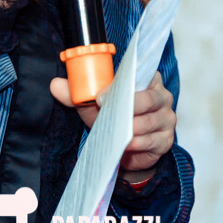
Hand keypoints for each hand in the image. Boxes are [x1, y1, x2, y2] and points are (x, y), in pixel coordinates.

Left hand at [49, 71, 176, 181]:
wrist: (125, 148)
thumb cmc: (113, 117)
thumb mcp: (94, 104)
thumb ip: (76, 93)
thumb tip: (55, 84)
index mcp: (147, 79)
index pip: (139, 74)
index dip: (120, 83)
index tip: (100, 96)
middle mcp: (162, 96)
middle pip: (148, 99)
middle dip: (126, 107)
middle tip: (105, 113)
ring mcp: (167, 119)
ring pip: (148, 122)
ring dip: (128, 128)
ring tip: (113, 132)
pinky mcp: (166, 140)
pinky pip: (151, 141)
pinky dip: (135, 145)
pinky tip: (124, 146)